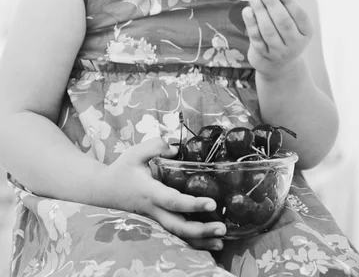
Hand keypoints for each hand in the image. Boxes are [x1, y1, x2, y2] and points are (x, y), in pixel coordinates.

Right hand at [98, 137, 225, 250]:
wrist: (104, 189)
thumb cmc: (122, 169)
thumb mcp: (135, 152)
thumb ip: (155, 146)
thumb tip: (177, 149)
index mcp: (149, 191)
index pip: (173, 200)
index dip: (193, 203)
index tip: (212, 203)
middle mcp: (153, 209)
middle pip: (178, 226)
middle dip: (201, 230)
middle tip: (222, 228)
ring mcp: (155, 219)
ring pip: (177, 235)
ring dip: (199, 241)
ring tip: (221, 242)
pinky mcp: (157, 221)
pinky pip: (175, 234)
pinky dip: (192, 241)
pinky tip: (209, 243)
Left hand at [242, 0, 312, 78]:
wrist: (278, 62)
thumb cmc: (285, 32)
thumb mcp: (293, 19)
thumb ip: (289, 1)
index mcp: (306, 31)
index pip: (300, 15)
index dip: (289, 1)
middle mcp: (295, 43)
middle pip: (283, 22)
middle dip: (272, 3)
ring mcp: (279, 51)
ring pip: (268, 30)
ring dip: (260, 11)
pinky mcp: (264, 55)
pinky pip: (256, 38)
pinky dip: (251, 23)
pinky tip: (247, 10)